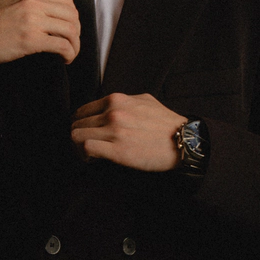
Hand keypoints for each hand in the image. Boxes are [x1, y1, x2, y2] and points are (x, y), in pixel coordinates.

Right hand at [0, 0, 80, 67]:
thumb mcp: (10, 2)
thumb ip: (30, 3)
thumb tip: (50, 16)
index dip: (73, 16)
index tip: (69, 29)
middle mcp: (32, 2)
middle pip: (72, 14)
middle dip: (76, 32)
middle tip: (71, 44)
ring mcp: (32, 20)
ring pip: (70, 30)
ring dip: (75, 45)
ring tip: (69, 54)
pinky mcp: (31, 40)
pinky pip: (62, 45)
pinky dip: (69, 54)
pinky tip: (64, 60)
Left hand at [70, 93, 186, 172]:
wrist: (182, 140)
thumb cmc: (165, 123)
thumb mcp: (144, 101)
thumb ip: (124, 102)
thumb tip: (111, 107)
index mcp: (116, 100)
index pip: (82, 111)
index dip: (81, 125)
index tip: (87, 135)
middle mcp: (112, 112)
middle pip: (76, 124)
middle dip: (78, 138)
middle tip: (86, 149)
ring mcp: (114, 131)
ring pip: (76, 136)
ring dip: (79, 148)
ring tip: (89, 156)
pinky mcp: (117, 150)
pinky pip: (86, 149)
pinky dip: (85, 156)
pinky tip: (94, 160)